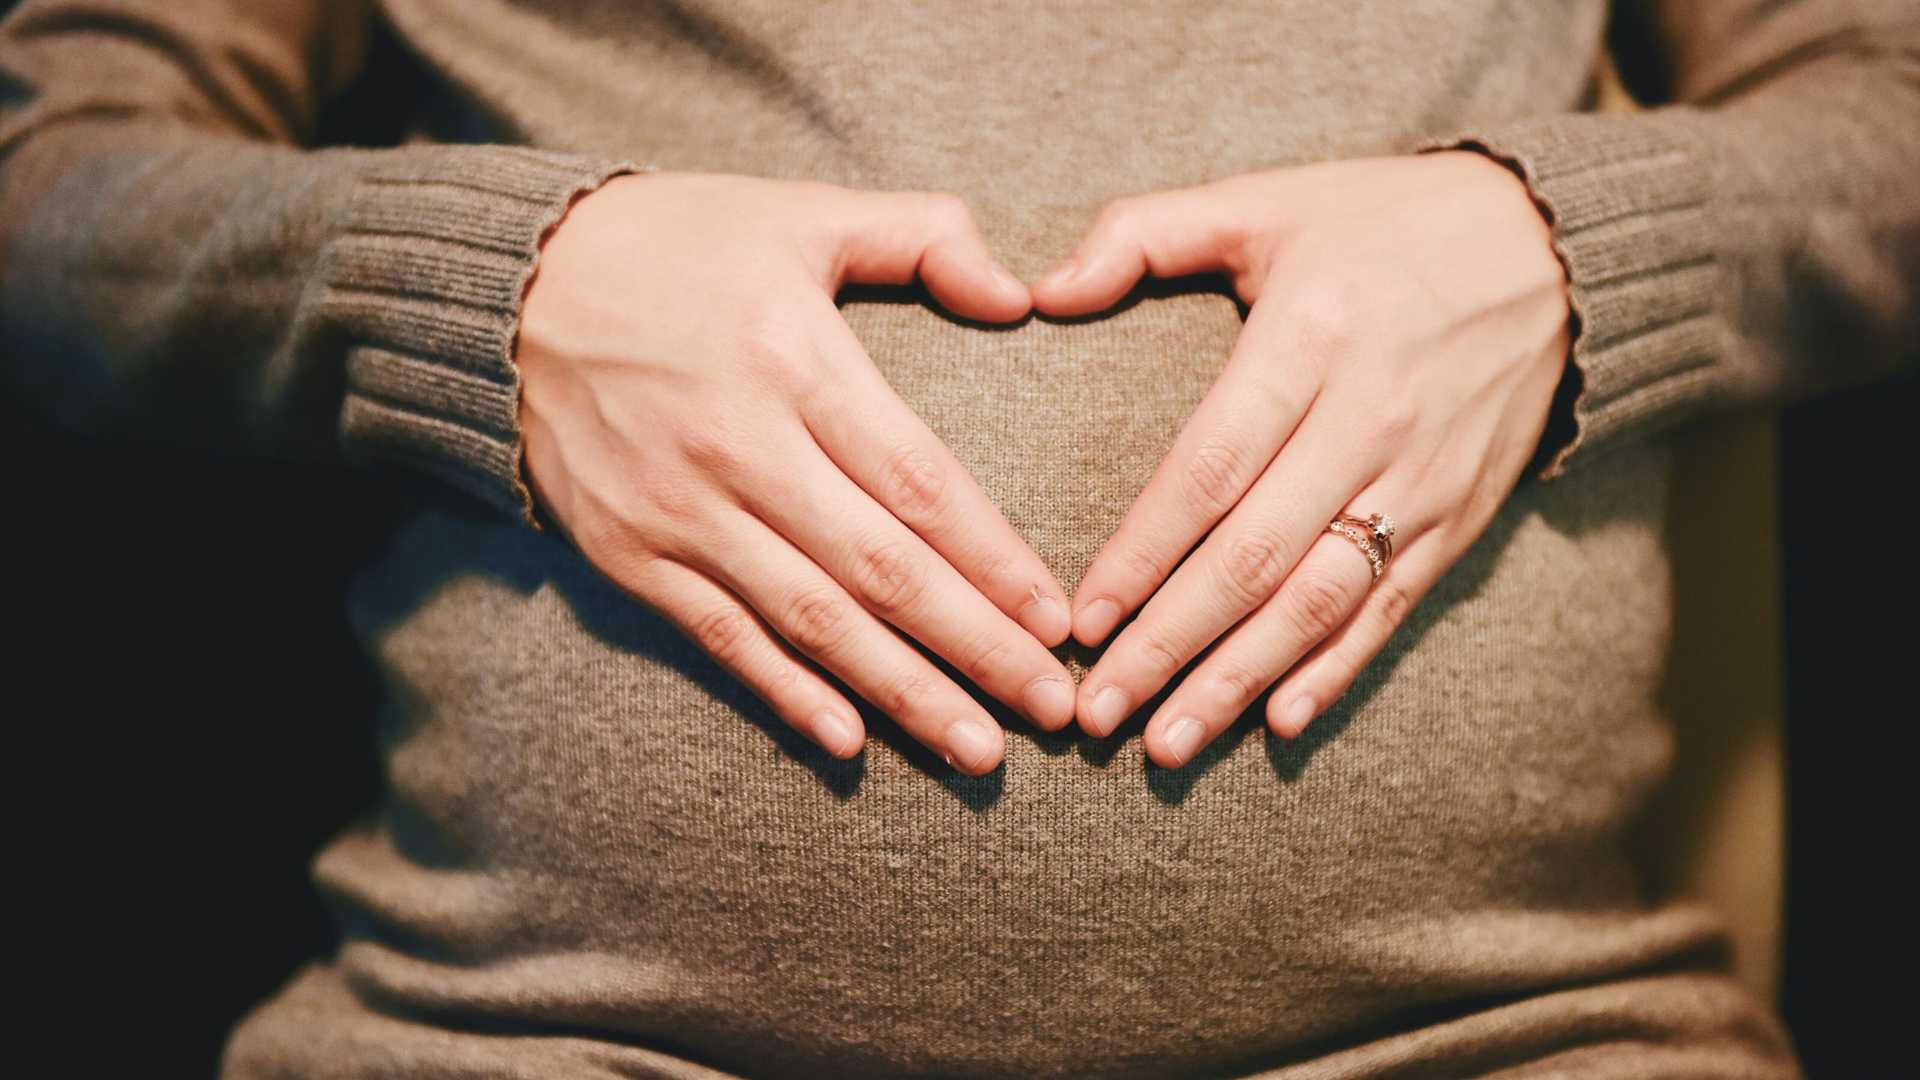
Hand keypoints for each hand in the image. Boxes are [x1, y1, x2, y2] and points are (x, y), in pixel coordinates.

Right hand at [516, 172, 1074, 774]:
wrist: (507, 286)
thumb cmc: (676, 244)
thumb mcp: (800, 211)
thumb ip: (922, 235)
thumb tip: (1018, 295)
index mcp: (793, 358)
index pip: (919, 482)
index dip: (994, 560)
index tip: (1058, 621)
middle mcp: (738, 446)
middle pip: (881, 570)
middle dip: (977, 648)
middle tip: (1054, 711)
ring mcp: (678, 511)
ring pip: (812, 621)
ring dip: (903, 693)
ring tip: (980, 749)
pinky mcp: (629, 554)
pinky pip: (721, 638)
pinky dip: (786, 693)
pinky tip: (851, 743)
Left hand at [1033, 151, 1569, 765]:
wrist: (1555, 248)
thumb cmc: (1383, 223)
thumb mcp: (1265, 199)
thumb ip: (1145, 235)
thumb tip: (1041, 291)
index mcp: (1311, 338)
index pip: (1210, 469)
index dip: (1142, 553)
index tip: (1080, 621)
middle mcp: (1370, 419)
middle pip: (1255, 557)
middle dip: (1169, 644)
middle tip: (1098, 713)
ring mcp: (1422, 478)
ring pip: (1320, 600)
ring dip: (1239, 680)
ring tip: (1167, 743)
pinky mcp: (1461, 516)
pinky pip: (1392, 608)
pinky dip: (1336, 671)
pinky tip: (1278, 722)